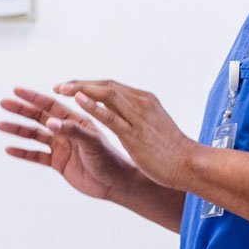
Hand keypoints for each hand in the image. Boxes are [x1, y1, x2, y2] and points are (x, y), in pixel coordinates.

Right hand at [0, 86, 141, 200]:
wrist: (117, 183)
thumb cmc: (110, 158)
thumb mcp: (92, 142)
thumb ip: (71, 131)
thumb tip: (49, 122)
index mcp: (75, 120)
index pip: (50, 105)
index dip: (33, 97)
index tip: (16, 90)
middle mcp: (66, 130)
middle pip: (39, 117)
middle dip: (21, 110)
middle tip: (3, 103)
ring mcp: (61, 146)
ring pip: (35, 135)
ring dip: (18, 129)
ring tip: (1, 125)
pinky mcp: (58, 163)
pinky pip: (37, 156)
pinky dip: (23, 152)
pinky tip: (9, 149)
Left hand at [55, 80, 198, 190]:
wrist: (189, 164)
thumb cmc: (172, 150)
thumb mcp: (153, 126)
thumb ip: (138, 117)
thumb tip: (125, 114)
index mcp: (145, 100)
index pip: (112, 86)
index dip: (89, 85)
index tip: (71, 87)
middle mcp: (141, 103)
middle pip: (106, 86)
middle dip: (80, 84)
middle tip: (59, 85)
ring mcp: (138, 117)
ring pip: (106, 94)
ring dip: (80, 90)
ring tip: (61, 89)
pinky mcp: (134, 134)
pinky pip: (110, 116)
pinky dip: (92, 106)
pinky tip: (76, 101)